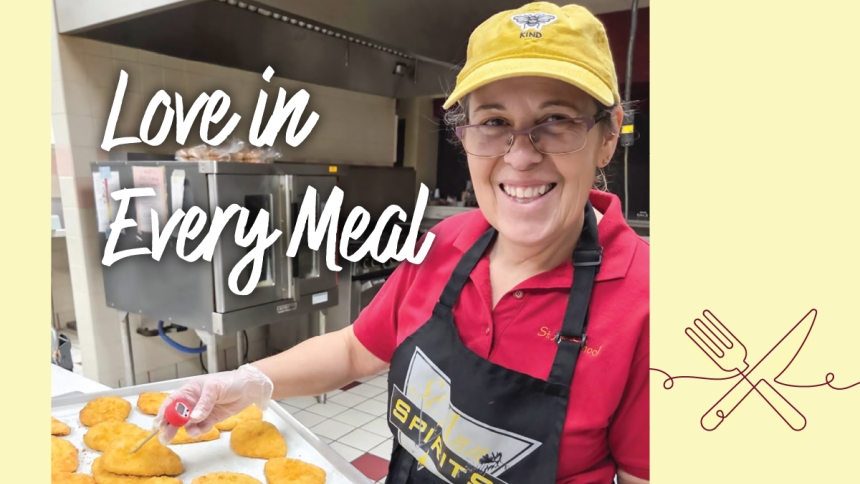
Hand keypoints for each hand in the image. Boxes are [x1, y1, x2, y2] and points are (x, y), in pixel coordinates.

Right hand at [153, 364, 273, 443]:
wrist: (249, 388)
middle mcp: (193, 402)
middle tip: (166, 438)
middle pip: (177, 416)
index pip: (172, 402)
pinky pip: (201, 427)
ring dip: (188, 430)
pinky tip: (204, 429)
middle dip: (170, 426)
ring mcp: (202, 412)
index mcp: (190, 391)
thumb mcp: (214, 388)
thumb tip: (193, 418)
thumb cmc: (230, 381)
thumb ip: (204, 403)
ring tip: (194, 432)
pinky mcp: (211, 419)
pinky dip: (201, 430)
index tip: (159, 424)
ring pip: (188, 424)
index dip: (164, 413)